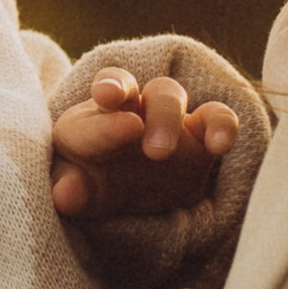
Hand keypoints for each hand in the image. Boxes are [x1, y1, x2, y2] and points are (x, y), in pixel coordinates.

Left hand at [50, 73, 239, 224]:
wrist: (116, 189)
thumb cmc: (86, 182)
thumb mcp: (72, 187)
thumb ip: (66, 188)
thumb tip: (64, 196)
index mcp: (97, 115)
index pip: (104, 96)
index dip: (108, 92)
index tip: (109, 98)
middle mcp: (133, 108)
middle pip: (145, 92)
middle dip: (155, 116)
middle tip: (156, 151)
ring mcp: (167, 121)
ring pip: (172, 98)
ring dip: (173, 121)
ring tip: (170, 154)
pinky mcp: (199, 140)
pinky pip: (217, 119)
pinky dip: (223, 127)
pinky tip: (221, 146)